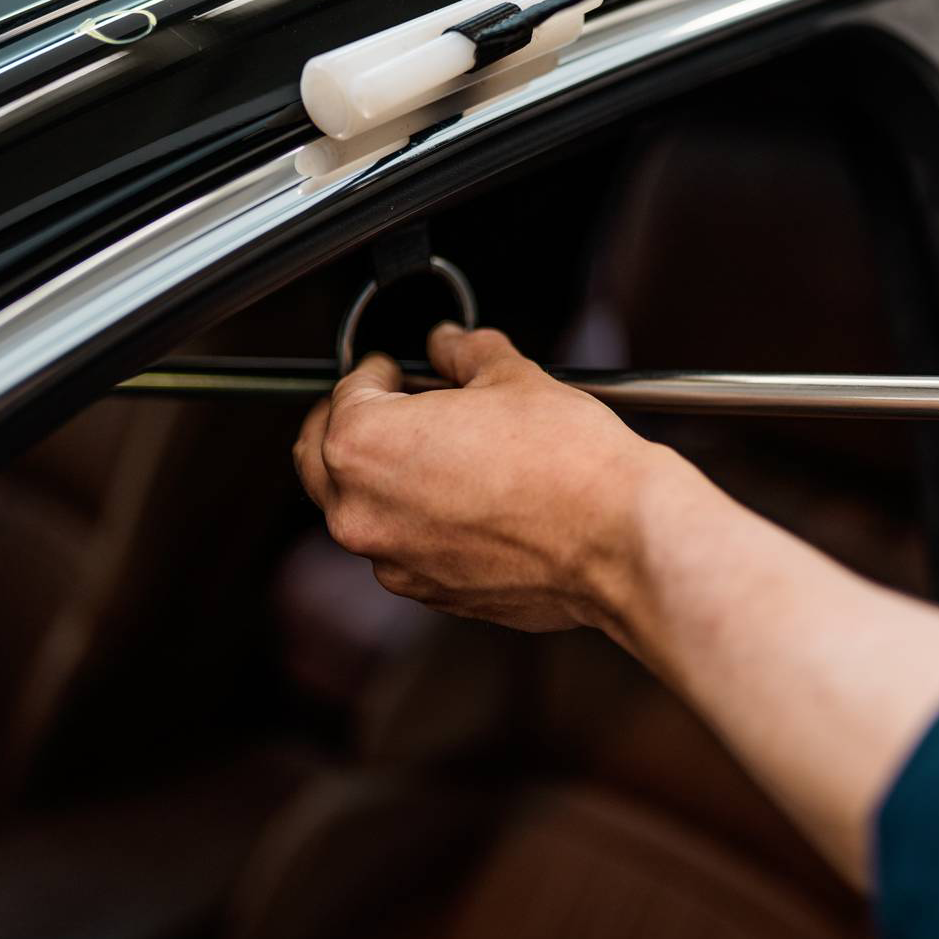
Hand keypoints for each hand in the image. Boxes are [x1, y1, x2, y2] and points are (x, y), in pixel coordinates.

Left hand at [293, 323, 679, 632]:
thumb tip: (449, 344)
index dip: (376, 370)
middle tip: (391, 402)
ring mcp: (394, 561)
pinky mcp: (431, 594)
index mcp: (364, 445)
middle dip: (349, 424)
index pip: (346, 392)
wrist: (618, 538)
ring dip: (383, 478)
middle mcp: (362, 512)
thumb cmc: (568, 463)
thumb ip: (464, 354)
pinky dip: (417, 521)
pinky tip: (465, 498)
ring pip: (362, 510)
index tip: (394, 367)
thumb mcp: (512, 377)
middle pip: (321, 459)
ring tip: (438, 451)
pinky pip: (404, 548)